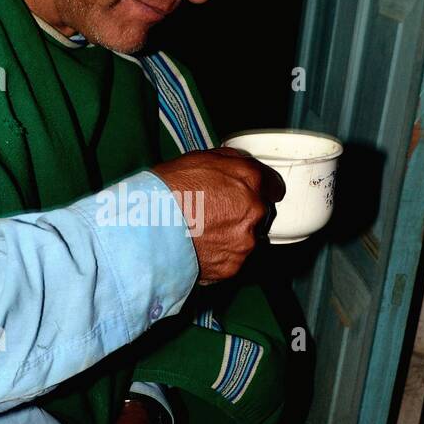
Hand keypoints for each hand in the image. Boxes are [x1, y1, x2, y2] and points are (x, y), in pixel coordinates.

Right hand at [152, 146, 285, 283]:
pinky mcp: (232, 266)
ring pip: (246, 238)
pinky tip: (199, 248)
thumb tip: (240, 167)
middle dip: (242, 214)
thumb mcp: (199, 158)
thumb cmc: (168, 190)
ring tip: (202, 233)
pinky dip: (219, 256)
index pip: (273, 185)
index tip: (253, 194)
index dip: (262, 189)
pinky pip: (231, 260)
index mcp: (249, 179)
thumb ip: (230, 162)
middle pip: (259, 214)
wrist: (149, 227)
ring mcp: (245, 240)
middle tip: (214, 214)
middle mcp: (254, 210)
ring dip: (231, 236)